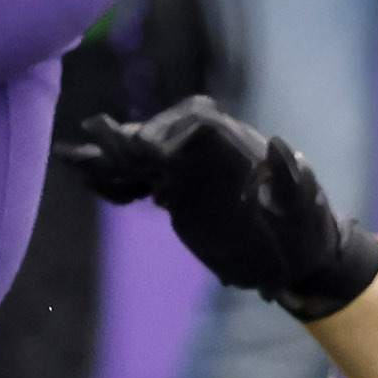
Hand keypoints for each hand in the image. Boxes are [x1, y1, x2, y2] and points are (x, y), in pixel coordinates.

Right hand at [60, 96, 377, 318]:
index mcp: (237, 144)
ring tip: (71, 159)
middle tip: (97, 140)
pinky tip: (88, 183)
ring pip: (142, 156)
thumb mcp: (306, 208)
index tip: (147, 151)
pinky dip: (115, 182)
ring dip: (110, 158)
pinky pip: (140, 181)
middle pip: (160, 132)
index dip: (168, 128)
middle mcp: (208, 152)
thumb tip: (279, 146)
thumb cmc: (306, 232)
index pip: (197, 119)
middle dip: (128, 136)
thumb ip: (294, 178)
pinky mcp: (177, 195)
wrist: (298, 259)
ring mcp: (189, 172)